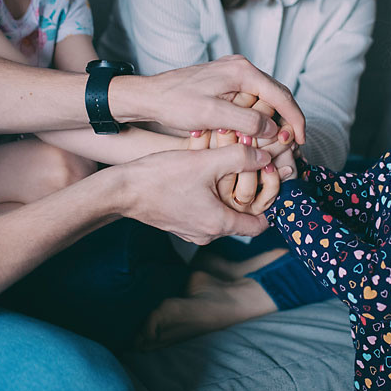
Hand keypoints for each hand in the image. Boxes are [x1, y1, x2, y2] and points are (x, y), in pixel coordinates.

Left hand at [113, 55, 304, 142]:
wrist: (149, 96)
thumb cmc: (175, 103)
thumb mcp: (211, 115)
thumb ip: (245, 121)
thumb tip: (273, 129)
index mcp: (242, 71)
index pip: (281, 95)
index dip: (295, 119)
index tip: (301, 140)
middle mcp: (241, 67)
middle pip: (277, 94)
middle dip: (288, 120)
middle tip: (294, 144)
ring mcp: (234, 74)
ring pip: (265, 98)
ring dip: (274, 119)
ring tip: (279, 142)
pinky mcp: (226, 83)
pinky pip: (252, 99)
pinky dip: (259, 116)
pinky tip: (258, 133)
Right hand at [113, 144, 271, 244]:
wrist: (121, 190)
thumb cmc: (160, 178)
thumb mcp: (205, 162)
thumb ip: (240, 157)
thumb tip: (265, 156)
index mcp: (219, 224)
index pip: (261, 224)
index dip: (269, 201)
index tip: (268, 180)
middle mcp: (207, 234)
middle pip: (241, 215)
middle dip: (246, 189)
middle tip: (247, 165)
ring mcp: (191, 231)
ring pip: (221, 209)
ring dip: (225, 188)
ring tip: (222, 163)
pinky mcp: (179, 223)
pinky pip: (203, 209)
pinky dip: (207, 192)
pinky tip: (201, 170)